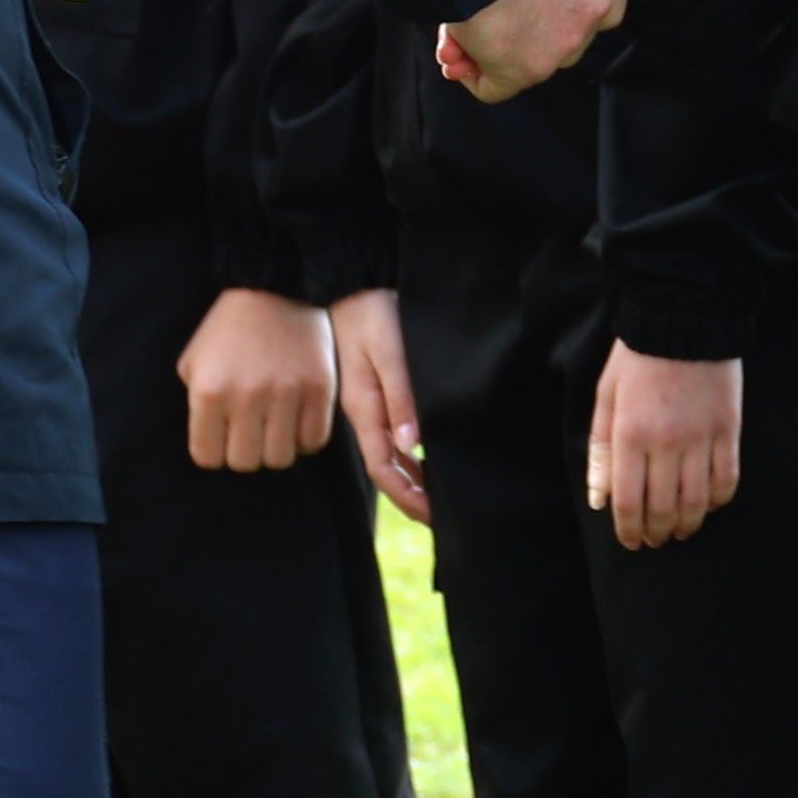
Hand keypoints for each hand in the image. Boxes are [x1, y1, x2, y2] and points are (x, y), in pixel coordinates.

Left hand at [179, 289, 337, 471]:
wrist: (274, 289)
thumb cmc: (228, 329)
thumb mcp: (194, 362)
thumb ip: (196, 405)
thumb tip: (211, 443)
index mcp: (209, 391)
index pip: (207, 457)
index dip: (214, 450)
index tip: (222, 437)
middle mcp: (246, 397)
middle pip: (245, 462)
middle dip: (245, 451)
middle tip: (250, 431)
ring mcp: (286, 394)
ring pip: (280, 459)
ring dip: (275, 447)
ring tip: (274, 426)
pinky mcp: (319, 390)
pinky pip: (313, 441)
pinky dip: (304, 438)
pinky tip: (297, 420)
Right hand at [331, 290, 426, 519]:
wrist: (353, 280)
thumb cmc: (373, 311)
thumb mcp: (389, 351)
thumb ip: (401, 396)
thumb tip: (412, 445)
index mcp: (363, 408)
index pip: (383, 468)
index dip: (407, 496)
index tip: (435, 515)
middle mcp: (363, 412)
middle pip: (385, 468)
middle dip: (411, 496)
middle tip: (445, 517)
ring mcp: (367, 403)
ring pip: (388, 455)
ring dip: (411, 478)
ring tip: (438, 496)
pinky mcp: (375, 391)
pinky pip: (389, 436)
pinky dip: (408, 455)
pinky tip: (425, 459)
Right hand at [437, 0, 624, 98]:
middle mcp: (599, 2)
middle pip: (557, 26)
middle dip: (515, 25)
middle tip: (473, 14)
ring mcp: (567, 38)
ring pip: (527, 56)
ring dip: (488, 48)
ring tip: (453, 35)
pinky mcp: (528, 67)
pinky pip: (495, 86)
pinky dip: (471, 73)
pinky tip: (451, 53)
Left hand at [589, 346, 742, 549]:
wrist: (683, 317)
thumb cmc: (637, 358)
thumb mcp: (606, 397)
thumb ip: (600, 448)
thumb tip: (599, 498)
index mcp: (630, 434)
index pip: (629, 501)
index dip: (628, 530)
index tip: (631, 542)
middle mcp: (666, 442)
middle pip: (663, 508)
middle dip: (657, 533)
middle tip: (654, 540)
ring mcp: (701, 437)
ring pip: (697, 501)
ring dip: (687, 524)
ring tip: (680, 531)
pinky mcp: (728, 429)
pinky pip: (726, 479)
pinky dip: (717, 500)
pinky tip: (708, 505)